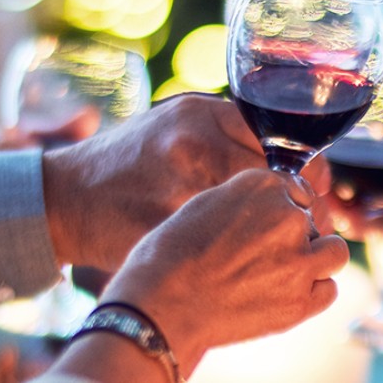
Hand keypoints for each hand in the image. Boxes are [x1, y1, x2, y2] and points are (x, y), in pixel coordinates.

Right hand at [41, 93, 331, 270]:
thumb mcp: (176, 125)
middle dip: (298, 208)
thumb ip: (228, 132)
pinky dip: (243, 261)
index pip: (277, 140)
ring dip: (277, 239)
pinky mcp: (164, 228)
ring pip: (252, 217)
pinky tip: (251, 268)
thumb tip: (294, 157)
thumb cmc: (126, 162)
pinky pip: (222, 249)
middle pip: (271, 179)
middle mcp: (190, 144)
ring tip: (287, 251)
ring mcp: (176, 186)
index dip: (307, 171)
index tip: (318, 191)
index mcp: (199, 114)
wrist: (64, 199)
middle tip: (312, 227)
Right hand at [97, 169, 348, 375]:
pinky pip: (329, 289)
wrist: (160, 302)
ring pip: (334, 251)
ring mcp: (298, 259)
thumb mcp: (207, 204)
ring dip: (315, 259)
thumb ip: (248, 201)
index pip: (296, 189)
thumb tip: (273, 208)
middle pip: (312, 220)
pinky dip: (314, 292)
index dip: (284, 208)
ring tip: (284, 273)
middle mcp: (288, 216)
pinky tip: (287, 295)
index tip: (269, 226)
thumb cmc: (170, 254)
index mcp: (262, 185)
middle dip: (296, 236)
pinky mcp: (301, 299)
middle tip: (263, 257)